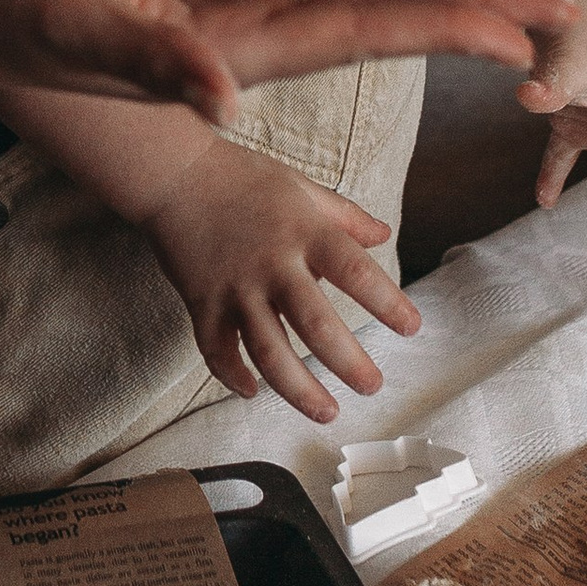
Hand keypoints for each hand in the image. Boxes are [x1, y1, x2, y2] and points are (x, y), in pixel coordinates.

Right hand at [0, 0, 577, 143]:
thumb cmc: (17, 23)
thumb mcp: (79, 39)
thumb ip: (151, 67)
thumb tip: (222, 99)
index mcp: (237, 48)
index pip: (364, 32)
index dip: (444, 27)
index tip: (522, 31)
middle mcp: (252, 33)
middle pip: (384, 16)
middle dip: (473, 12)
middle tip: (564, 9)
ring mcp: (234, 6)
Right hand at [139, 132, 417, 424]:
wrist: (174, 173)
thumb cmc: (241, 176)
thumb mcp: (301, 187)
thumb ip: (344, 216)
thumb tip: (385, 236)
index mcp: (304, 233)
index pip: (356, 272)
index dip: (388, 303)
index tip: (412, 328)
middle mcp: (273, 265)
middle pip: (316, 324)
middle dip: (348, 363)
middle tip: (372, 386)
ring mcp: (235, 287)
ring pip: (269, 350)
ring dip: (299, 389)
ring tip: (327, 412)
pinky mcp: (202, 302)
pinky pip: (215, 349)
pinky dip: (231, 376)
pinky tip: (252, 392)